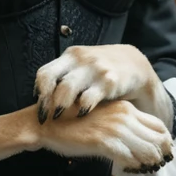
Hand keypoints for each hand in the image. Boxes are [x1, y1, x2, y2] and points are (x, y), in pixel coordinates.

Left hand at [35, 44, 156, 120]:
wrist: (135, 65)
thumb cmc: (101, 73)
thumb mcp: (81, 68)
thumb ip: (64, 78)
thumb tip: (41, 101)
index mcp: (70, 57)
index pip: (45, 73)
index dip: (39, 92)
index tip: (39, 108)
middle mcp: (80, 60)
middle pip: (50, 79)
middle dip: (45, 101)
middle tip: (43, 118)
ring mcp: (94, 69)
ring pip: (67, 88)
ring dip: (59, 105)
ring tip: (58, 118)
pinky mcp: (109, 81)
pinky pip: (89, 97)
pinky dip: (81, 108)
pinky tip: (80, 115)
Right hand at [39, 99, 173, 170]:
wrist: (47, 123)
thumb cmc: (72, 122)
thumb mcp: (103, 116)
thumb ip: (122, 123)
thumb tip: (138, 140)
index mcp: (125, 107)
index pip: (158, 125)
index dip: (165, 141)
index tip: (163, 153)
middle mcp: (124, 116)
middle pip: (158, 139)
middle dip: (160, 155)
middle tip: (156, 166)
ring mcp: (114, 129)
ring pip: (147, 151)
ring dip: (148, 163)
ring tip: (142, 169)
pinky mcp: (103, 142)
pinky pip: (128, 159)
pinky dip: (131, 167)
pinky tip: (126, 169)